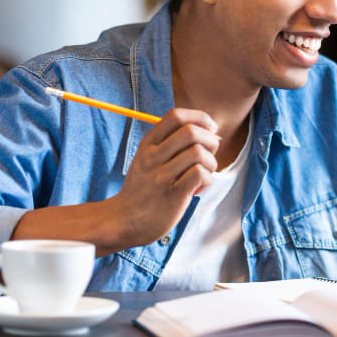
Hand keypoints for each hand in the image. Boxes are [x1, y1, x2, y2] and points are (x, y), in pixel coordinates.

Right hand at [111, 108, 219, 246]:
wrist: (124, 221)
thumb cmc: (144, 188)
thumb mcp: (147, 158)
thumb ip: (170, 143)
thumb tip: (208, 129)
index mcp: (148, 143)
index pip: (175, 116)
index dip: (199, 117)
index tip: (209, 128)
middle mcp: (152, 157)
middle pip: (190, 132)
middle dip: (210, 139)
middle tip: (210, 154)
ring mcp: (161, 176)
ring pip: (198, 153)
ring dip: (211, 162)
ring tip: (204, 173)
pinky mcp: (172, 195)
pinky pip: (199, 174)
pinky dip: (207, 179)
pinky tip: (199, 187)